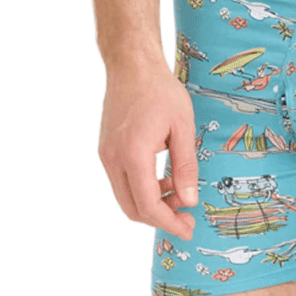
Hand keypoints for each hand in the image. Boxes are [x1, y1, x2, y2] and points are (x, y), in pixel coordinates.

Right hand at [98, 56, 199, 239]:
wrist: (132, 66)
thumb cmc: (160, 90)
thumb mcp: (183, 126)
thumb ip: (186, 165)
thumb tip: (189, 201)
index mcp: (133, 154)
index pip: (147, 205)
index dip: (168, 222)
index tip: (187, 229)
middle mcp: (113, 159)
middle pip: (132, 208)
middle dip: (160, 218)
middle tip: (186, 216)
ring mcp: (106, 155)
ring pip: (125, 197)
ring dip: (151, 203)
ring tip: (179, 194)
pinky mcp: (106, 150)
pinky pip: (122, 181)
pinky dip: (141, 189)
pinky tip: (163, 179)